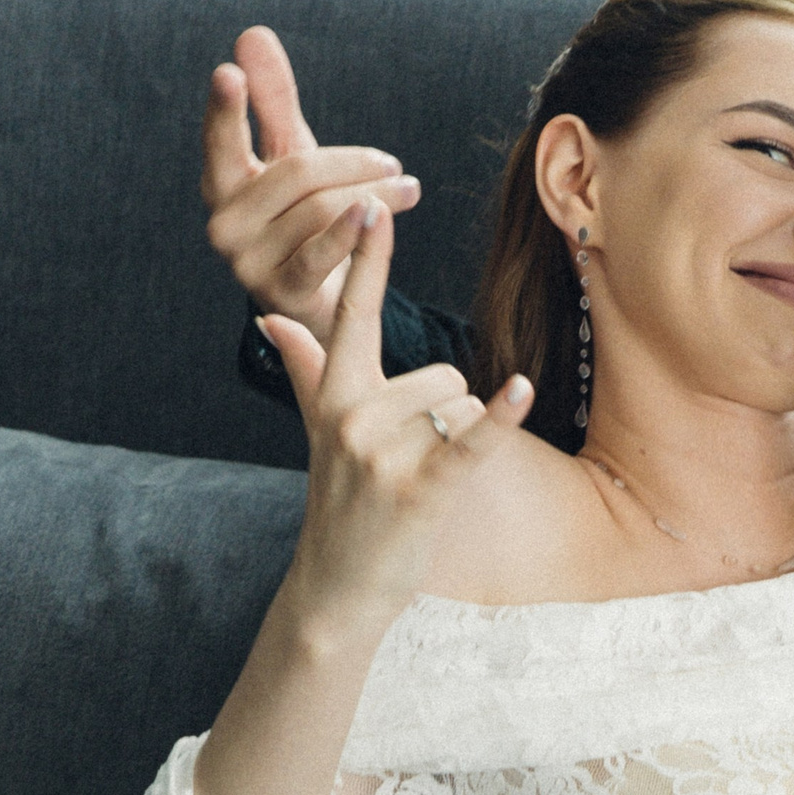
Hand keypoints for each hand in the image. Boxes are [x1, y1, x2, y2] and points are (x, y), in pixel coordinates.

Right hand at [203, 25, 421, 337]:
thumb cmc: (301, 216)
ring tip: (408, 189)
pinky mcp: (280, 292)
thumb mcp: (291, 154)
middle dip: (355, 164)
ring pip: (321, 209)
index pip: (220, 139)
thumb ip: (275, 100)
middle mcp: (222, 222)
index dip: (224, 109)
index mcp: (221, 182)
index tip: (229, 73)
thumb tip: (252, 35)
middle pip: (296, 174)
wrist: (320, 296)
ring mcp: (247, 262)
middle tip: (394, 163)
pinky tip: (380, 215)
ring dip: (374, 195)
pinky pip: (323, 254)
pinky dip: (356, 232)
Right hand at [261, 200, 530, 635]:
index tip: (367, 207)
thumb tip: (272, 319)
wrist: (338, 587)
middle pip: (443, 374)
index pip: (353, 313)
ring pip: (461, 406)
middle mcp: (354, 415)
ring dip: (460, 442)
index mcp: (337, 393)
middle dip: (448, 415)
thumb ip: (305, 369)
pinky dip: (502, 416)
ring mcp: (384, 452)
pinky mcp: (420, 488)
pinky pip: (472, 438)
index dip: (366, 260)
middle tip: (412, 465)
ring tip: (422, 483)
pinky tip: (522, 389)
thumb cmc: (340, 504)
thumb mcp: (318, 431)